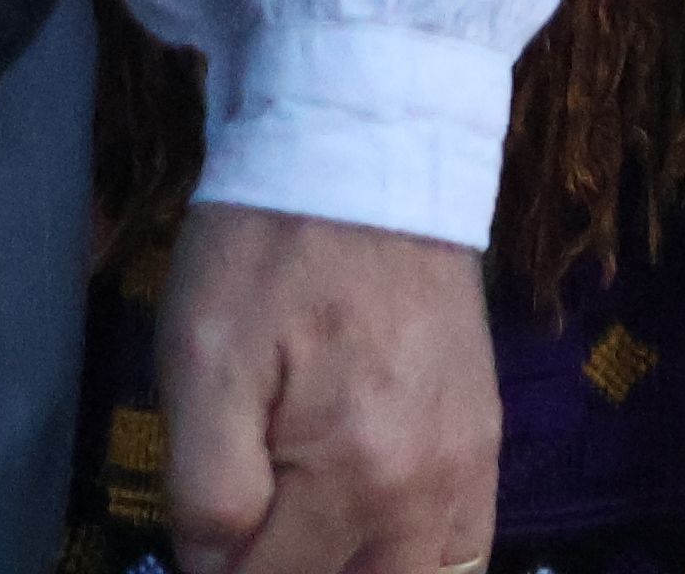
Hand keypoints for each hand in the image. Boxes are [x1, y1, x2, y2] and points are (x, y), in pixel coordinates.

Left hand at [156, 201, 496, 573]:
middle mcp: (432, 484)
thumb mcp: (200, 364)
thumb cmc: (270, 254)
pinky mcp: (486, 435)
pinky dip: (413, 563)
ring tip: (305, 539)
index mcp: (357, 472)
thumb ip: (207, 492)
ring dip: (360, 573)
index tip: (199, 537)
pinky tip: (364, 541)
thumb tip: (217, 571)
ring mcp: (471, 461)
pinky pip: (465, 544)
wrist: (373, 152)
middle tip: (251, 536)